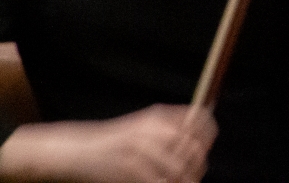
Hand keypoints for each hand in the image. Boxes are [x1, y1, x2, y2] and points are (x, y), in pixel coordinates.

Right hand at [0, 105, 214, 182]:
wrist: (76, 150)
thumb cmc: (113, 142)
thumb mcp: (143, 126)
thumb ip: (171, 129)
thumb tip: (203, 141)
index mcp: (159, 116)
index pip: (201, 121)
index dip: (207, 138)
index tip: (203, 151)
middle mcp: (153, 129)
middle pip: (194, 149)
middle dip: (198, 167)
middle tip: (193, 178)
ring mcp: (141, 149)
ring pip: (179, 170)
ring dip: (184, 181)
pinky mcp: (129, 168)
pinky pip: (158, 182)